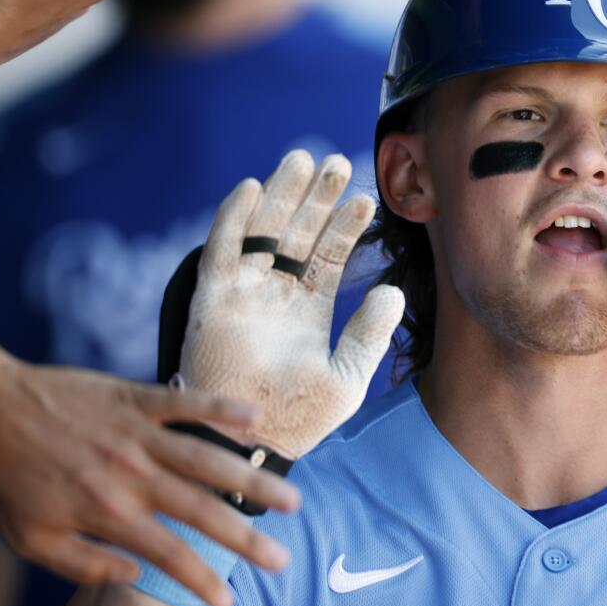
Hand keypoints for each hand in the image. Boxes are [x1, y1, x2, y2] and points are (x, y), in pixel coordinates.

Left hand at [0, 303, 300, 605]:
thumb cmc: (3, 479)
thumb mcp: (29, 539)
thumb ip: (84, 562)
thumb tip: (136, 574)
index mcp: (108, 512)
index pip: (169, 552)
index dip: (202, 578)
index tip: (230, 599)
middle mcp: (132, 474)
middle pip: (203, 510)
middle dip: (246, 538)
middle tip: (282, 557)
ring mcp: (138, 433)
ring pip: (207, 458)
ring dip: (251, 479)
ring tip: (289, 497)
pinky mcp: (134, 399)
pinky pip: (185, 402)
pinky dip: (220, 408)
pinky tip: (253, 417)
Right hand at [180, 150, 404, 458]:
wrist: (250, 445)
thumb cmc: (299, 419)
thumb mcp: (348, 376)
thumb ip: (370, 333)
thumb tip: (394, 289)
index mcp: (306, 313)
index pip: (328, 258)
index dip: (345, 228)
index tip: (366, 199)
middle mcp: (274, 297)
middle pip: (297, 235)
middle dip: (316, 199)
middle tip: (337, 162)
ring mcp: (242, 295)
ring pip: (263, 232)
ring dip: (282, 196)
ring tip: (304, 160)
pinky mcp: (212, 300)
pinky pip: (221, 250)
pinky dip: (233, 218)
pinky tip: (252, 186)